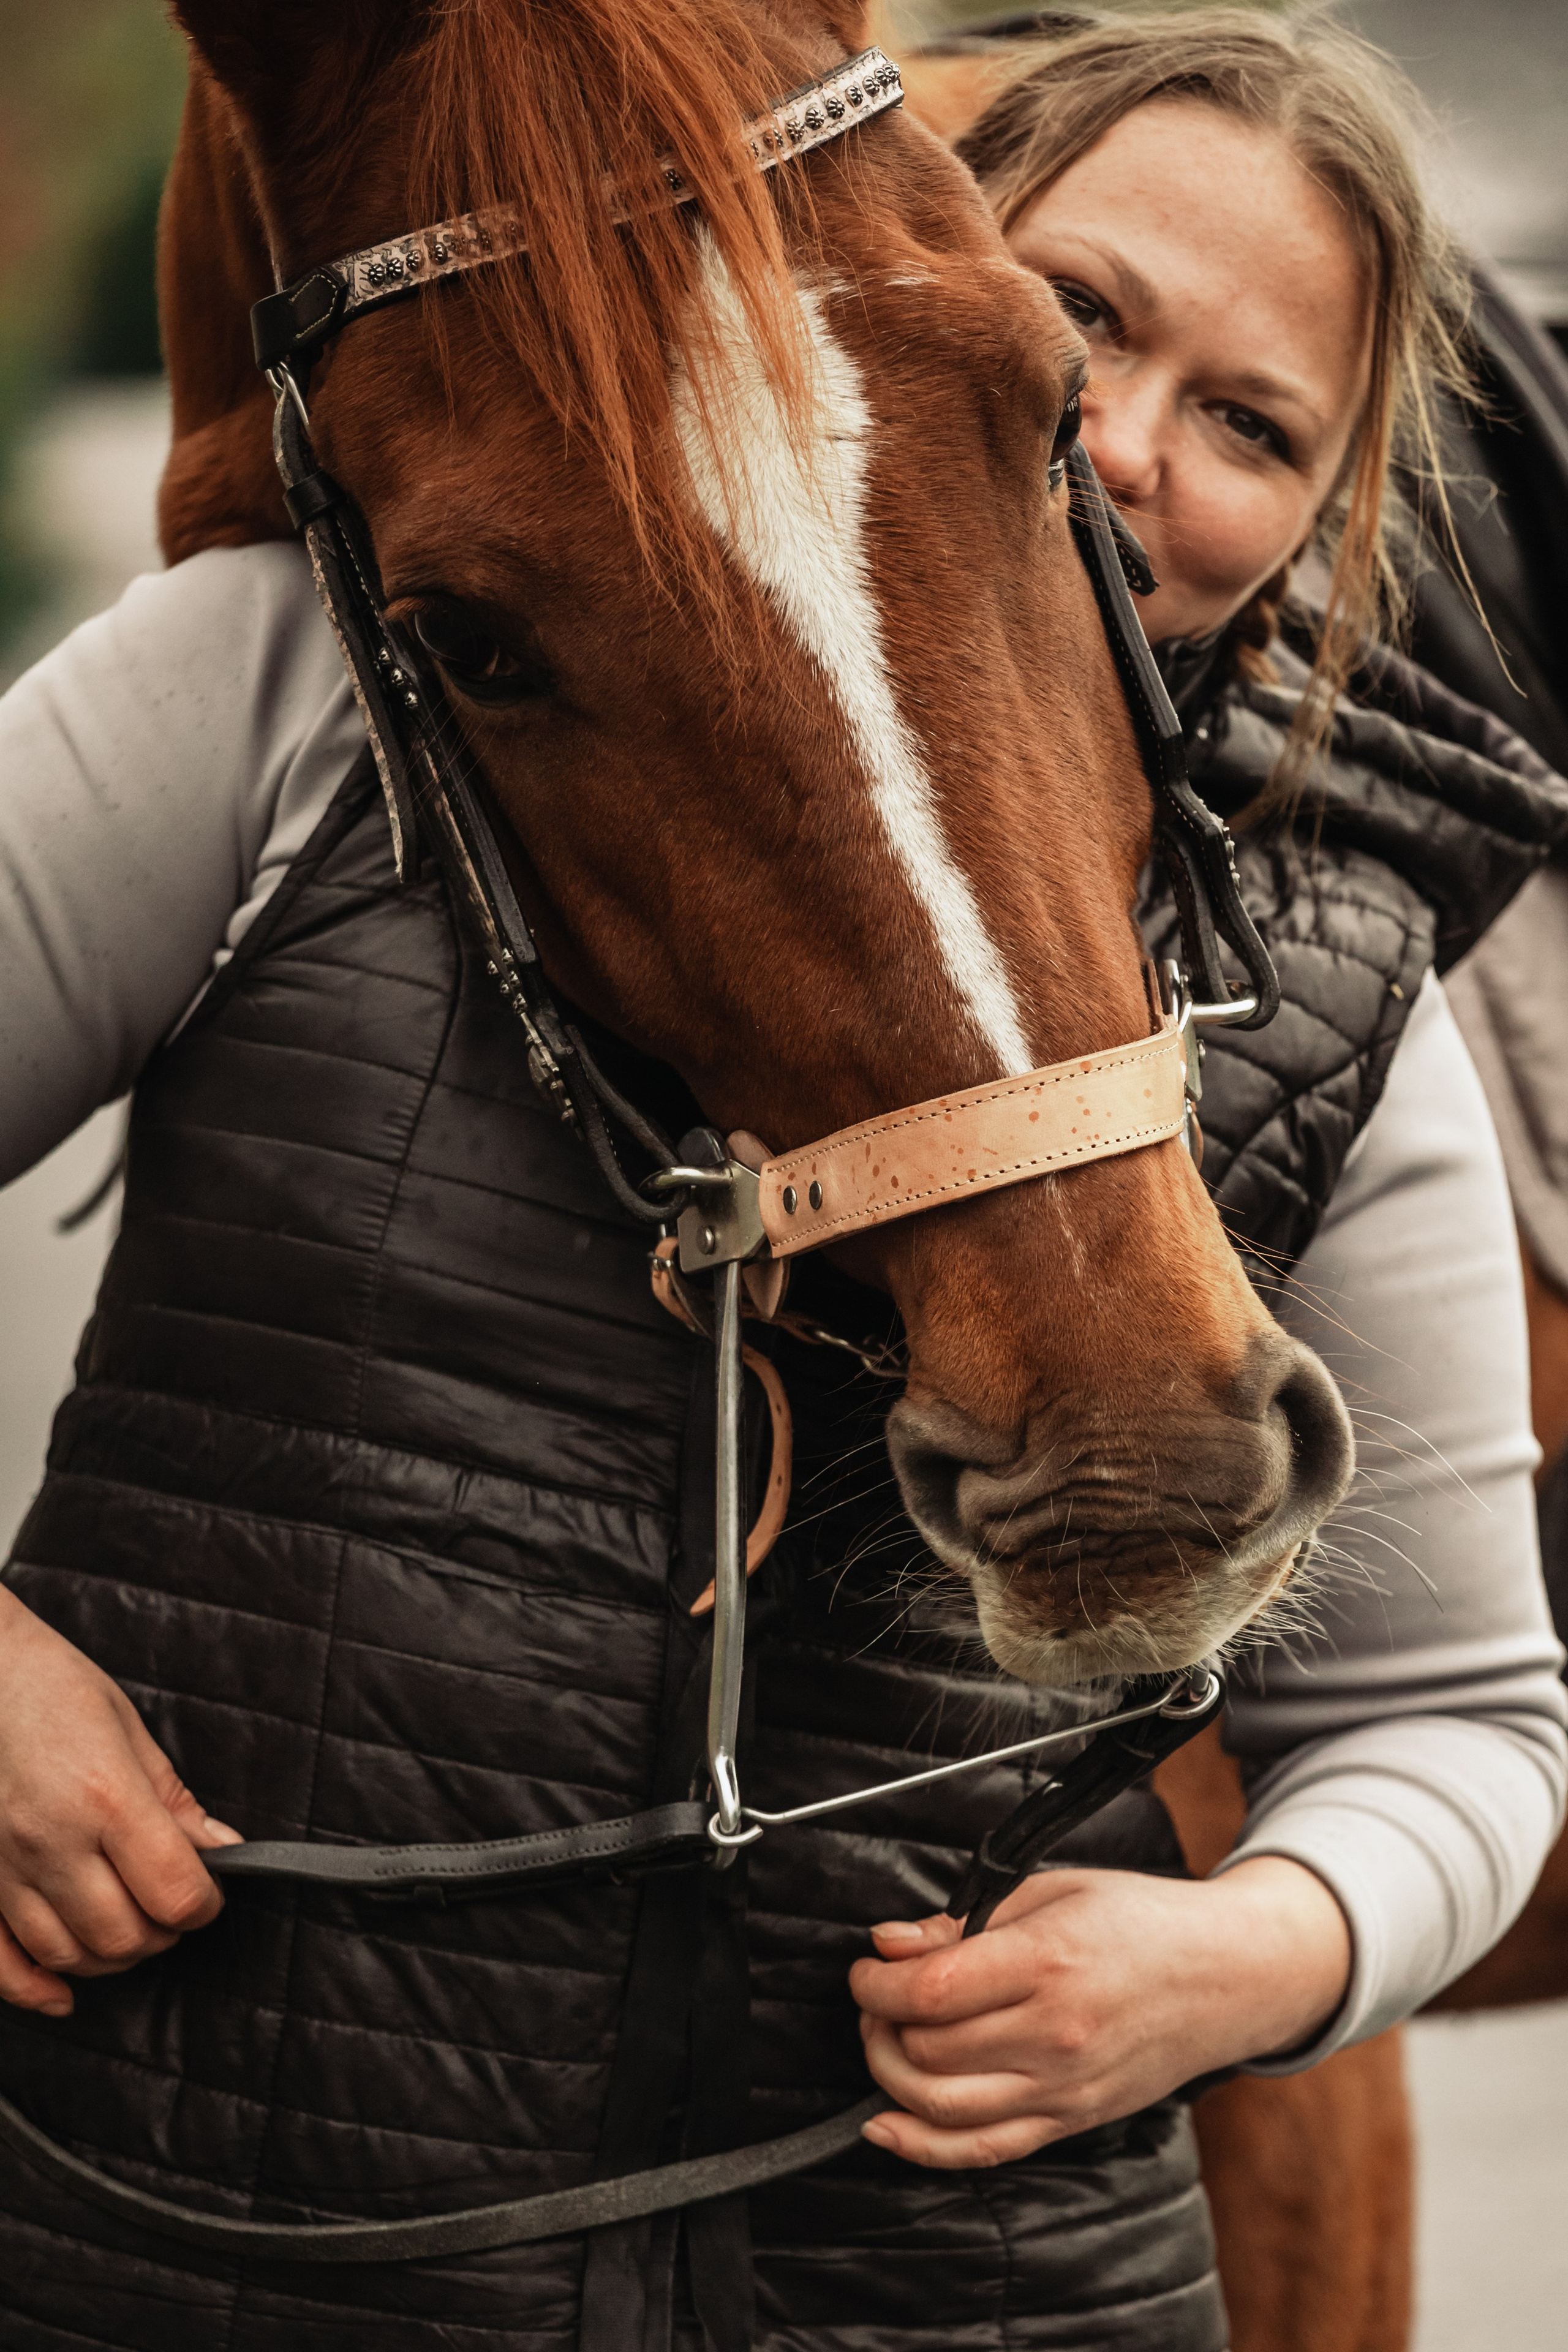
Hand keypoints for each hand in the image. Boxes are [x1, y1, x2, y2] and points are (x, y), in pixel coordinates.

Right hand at [0, 1587, 240, 2017]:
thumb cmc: (49, 1687)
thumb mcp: (128, 1729)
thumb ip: (174, 1802)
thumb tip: (221, 1849)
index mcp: (106, 1797)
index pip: (176, 1891)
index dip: (206, 1901)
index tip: (211, 1889)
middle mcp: (52, 1841)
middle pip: (126, 1936)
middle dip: (164, 1930)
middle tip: (172, 1903)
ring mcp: (4, 1867)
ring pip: (70, 1956)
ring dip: (112, 1954)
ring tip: (130, 1921)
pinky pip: (1, 1963)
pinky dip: (35, 1989)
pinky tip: (63, 1991)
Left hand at [849, 1856, 1350, 2168]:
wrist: (1226, 1976)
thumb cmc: (1139, 1921)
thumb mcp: (1052, 1891)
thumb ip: (967, 1921)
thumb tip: (891, 1944)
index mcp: (1048, 1963)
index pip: (930, 1991)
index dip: (876, 1983)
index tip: (868, 1967)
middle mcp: (1055, 2035)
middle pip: (927, 2050)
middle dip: (879, 2023)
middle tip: (879, 1996)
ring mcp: (1064, 2088)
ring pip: (942, 2107)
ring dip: (890, 2076)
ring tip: (888, 2039)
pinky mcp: (1071, 2121)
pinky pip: (983, 2151)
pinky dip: (922, 2147)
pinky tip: (886, 2126)